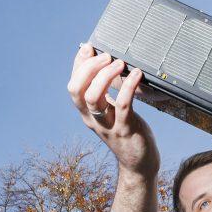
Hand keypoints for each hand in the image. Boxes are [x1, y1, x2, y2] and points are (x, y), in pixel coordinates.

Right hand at [67, 44, 159, 178]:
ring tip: (120, 63)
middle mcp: (92, 119)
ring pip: (94, 98)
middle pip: (78, 90)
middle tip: (106, 56)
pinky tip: (137, 75)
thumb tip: (104, 66)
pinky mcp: (125, 129)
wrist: (138, 163)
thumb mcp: (110, 111)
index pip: (73, 85)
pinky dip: (128, 86)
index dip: (78, 65)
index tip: (89, 48)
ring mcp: (107, 125)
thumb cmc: (126, 131)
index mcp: (86, 113)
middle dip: (89, 68)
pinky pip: (123, 105)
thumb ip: (104, 93)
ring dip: (105, 76)